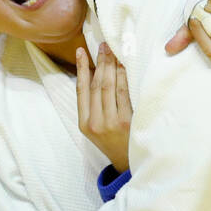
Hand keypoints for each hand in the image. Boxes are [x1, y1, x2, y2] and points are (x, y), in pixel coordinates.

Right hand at [76, 43, 132, 170]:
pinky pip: (124, 94)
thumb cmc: (114, 142)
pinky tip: (124, 67)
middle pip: (96, 85)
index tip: (81, 51)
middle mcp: (95, 122)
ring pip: (109, 87)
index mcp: (84, 123)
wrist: (129, 164)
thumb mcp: (96, 128)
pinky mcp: (126, 122)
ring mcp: (110, 122)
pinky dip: (124, 78)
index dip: (81, 68)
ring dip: (111, 66)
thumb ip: (94, 107)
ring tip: (113, 51)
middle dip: (99, 63)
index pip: (81, 90)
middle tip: (104, 46)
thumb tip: (96, 75)